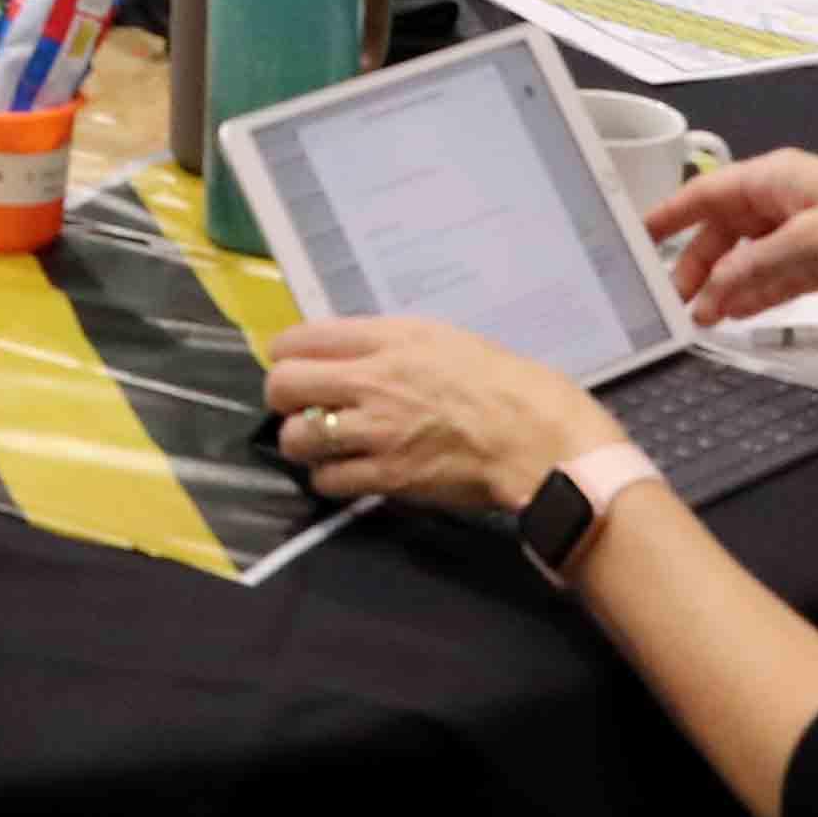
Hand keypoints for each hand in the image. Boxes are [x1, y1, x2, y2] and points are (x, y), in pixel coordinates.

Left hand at [263, 316, 618, 515]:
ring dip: (301, 441)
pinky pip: (327, 479)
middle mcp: (372, 382)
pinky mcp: (387, 476)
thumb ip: (385, 343)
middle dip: (281, 397)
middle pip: (282, 385)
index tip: (294, 364)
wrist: (535, 436)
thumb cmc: (499, 381)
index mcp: (386, 340)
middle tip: (298, 405)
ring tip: (320, 442)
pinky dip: (327, 476)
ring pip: (296, 438)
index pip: (299, 339)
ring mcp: (376, 432)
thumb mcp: (438, 337)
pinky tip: (344, 470)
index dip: (286, 354)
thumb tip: (344, 352)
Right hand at [652, 152, 817, 327]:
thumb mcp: (814, 242)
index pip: (707, 193)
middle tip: (676, 301)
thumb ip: (758, 265)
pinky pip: (780, 276)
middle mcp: (786, 200)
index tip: (638, 237)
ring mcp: (808, 230)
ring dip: (729, 286)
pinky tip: (741, 313)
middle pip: (726, 231)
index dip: (670, 215)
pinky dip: (760, 293)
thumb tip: (716, 287)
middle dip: (700, 264)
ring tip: (704, 319)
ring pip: (751, 258)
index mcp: (776, 177)